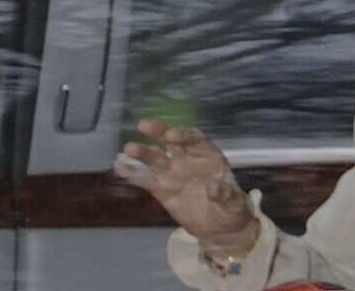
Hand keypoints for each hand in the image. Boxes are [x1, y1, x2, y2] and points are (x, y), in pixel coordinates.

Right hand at [115, 118, 257, 251]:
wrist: (220, 229)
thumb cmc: (232, 209)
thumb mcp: (234, 203)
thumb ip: (225, 194)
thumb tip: (213, 187)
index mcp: (209, 157)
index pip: (196, 140)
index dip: (184, 136)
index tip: (172, 137)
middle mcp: (189, 161)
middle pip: (172, 142)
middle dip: (160, 132)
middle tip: (144, 125)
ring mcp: (174, 174)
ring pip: (156, 159)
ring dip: (143, 153)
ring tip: (129, 148)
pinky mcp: (163, 191)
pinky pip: (146, 180)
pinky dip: (133, 174)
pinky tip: (119, 166)